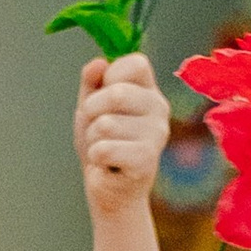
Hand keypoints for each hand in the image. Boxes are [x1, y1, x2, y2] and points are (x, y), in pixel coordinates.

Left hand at [75, 52, 169, 220]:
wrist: (109, 187)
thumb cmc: (102, 142)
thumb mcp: (91, 106)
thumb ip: (92, 82)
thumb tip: (98, 63)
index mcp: (148, 90)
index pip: (135, 63)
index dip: (110, 75)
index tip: (103, 94)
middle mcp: (159, 108)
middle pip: (116, 92)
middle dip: (92, 110)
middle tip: (97, 128)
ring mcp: (156, 134)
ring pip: (105, 124)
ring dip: (93, 138)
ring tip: (104, 148)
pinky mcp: (146, 160)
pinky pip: (104, 149)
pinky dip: (96, 158)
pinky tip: (108, 164)